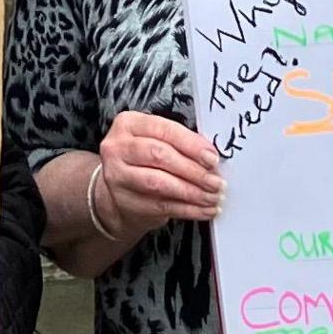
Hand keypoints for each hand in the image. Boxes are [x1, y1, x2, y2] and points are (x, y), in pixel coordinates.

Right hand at [97, 110, 221, 226]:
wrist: (117, 193)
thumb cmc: (142, 162)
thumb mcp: (155, 142)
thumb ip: (180, 144)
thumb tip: (211, 157)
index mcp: (129, 124)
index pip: (164, 130)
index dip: (192, 145)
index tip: (212, 158)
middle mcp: (118, 148)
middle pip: (160, 155)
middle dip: (193, 170)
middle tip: (215, 181)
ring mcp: (117, 176)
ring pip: (159, 183)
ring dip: (192, 192)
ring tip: (212, 196)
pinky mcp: (125, 202)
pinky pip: (162, 206)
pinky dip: (188, 209)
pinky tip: (204, 209)